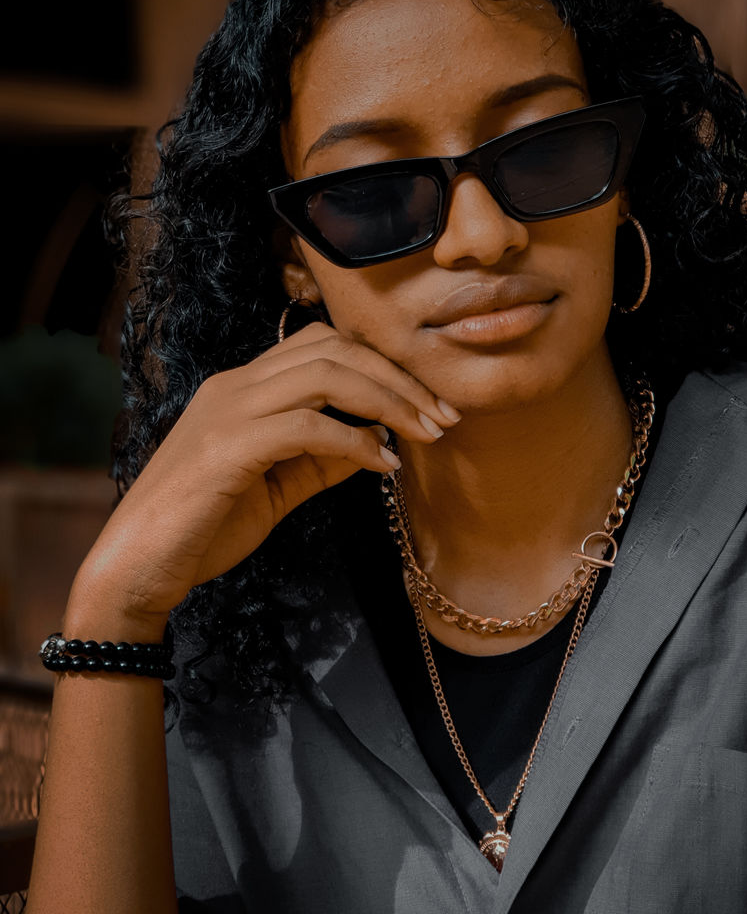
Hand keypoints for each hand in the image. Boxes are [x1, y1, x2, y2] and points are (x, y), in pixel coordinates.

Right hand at [71, 322, 458, 629]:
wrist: (137, 569)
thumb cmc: (203, 528)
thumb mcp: (278, 487)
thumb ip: (323, 458)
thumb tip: (380, 439)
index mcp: (244, 386)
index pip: (323, 344)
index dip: (383, 365)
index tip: (429, 404)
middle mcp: (235, 384)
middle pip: (334, 348)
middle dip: (399, 378)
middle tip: (444, 416)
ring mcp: (228, 410)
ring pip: (325, 373)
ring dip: (388, 401)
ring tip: (427, 434)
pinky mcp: (227, 447)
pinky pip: (306, 425)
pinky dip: (354, 439)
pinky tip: (382, 463)